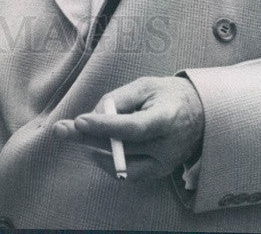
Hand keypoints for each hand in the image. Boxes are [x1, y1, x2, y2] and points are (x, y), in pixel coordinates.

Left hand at [58, 76, 203, 180]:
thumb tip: (94, 115)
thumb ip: (119, 99)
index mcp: (167, 119)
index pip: (134, 128)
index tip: (80, 121)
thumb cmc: (167, 95)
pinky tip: (94, 148)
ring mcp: (164, 164)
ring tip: (74, 133)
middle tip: (60, 129)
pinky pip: (127, 174)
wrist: (200, 114)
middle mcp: (167, 147)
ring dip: (93, 149)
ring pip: (121, 163)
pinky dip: (108, 161)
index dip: (106, 126)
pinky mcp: (159, 173)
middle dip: (87, 138)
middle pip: (122, 148)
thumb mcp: (145, 86)